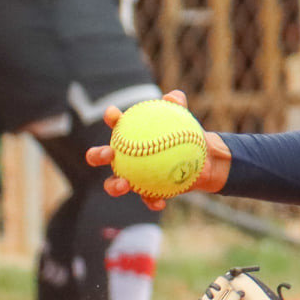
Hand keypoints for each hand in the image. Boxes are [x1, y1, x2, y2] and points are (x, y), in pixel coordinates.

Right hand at [85, 90, 231, 209]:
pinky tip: (159, 202)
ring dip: (114, 185)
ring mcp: (131, 175)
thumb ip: (178, 106)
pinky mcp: (146, 191)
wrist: (201, 159)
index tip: (113, 114)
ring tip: (124, 184)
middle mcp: (123, 156)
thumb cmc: (185, 135)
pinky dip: (151, 201)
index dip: (111, 118)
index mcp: (128, 135)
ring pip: (114, 183)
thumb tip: (173, 97)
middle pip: (101, 156)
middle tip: (110, 153)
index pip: (116, 123)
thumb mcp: (185, 120)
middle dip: (98, 155)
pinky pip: (146, 198)